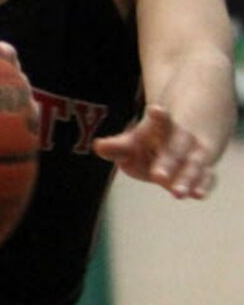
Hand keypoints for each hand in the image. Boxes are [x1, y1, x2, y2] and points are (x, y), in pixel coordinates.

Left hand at [92, 103, 218, 198]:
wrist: (188, 136)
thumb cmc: (153, 141)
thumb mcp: (134, 141)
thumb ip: (117, 146)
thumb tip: (98, 146)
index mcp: (165, 128)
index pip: (162, 121)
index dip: (159, 117)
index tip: (155, 110)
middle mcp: (184, 140)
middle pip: (177, 149)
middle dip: (168, 162)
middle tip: (158, 177)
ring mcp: (196, 155)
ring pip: (194, 165)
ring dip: (187, 179)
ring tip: (177, 193)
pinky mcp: (204, 170)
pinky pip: (206, 177)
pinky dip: (203, 186)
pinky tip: (198, 195)